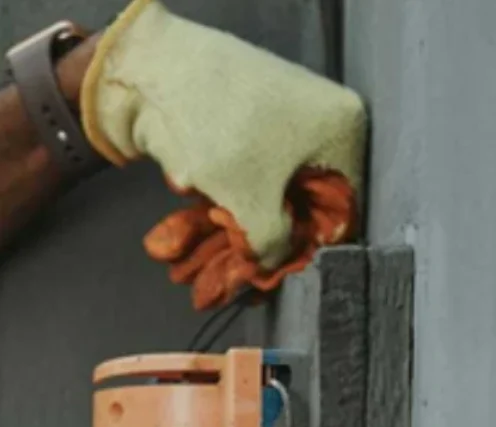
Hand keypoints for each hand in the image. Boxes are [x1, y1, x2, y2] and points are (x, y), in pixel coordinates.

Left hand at [80, 0, 366, 307]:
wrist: (153, 73)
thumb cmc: (217, 127)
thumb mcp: (251, 201)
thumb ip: (271, 244)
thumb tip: (273, 266)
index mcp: (342, 132)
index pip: (339, 210)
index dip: (304, 251)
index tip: (272, 281)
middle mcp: (316, 126)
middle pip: (293, 206)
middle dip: (253, 248)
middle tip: (224, 285)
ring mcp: (275, 127)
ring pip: (255, 198)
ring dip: (222, 240)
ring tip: (192, 275)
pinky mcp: (237, 132)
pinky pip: (232, 183)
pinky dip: (208, 213)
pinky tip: (181, 246)